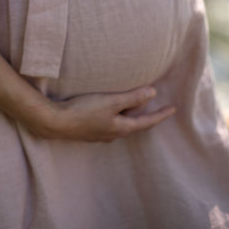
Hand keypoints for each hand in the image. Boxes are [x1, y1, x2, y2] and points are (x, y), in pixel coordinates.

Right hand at [44, 86, 174, 142]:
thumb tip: (153, 93)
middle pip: (133, 124)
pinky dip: (114, 115)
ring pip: (119, 124)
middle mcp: (112, 134)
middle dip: (144, 114)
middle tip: (152, 104)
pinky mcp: (88, 130)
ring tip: (132, 104)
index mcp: (121, 128)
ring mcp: (99, 134)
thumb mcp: (111, 101)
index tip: (173, 110)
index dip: (161, 115)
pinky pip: (107, 123)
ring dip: (128, 115)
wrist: (55, 122)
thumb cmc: (84, 110)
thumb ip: (132, 97)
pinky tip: (108, 110)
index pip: (146, 122)